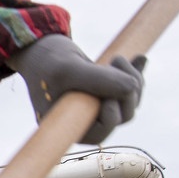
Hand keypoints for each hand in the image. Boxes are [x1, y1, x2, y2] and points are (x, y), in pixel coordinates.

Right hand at [9, 33, 146, 144]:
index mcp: (68, 125)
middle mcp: (84, 120)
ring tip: (117, 58)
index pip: (102, 131)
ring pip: (129, 102)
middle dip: (126, 90)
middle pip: (122, 116)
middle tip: (114, 62)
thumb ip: (100, 80)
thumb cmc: (47, 61)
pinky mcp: (104, 92)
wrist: (39, 46)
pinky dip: (135, 72)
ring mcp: (96, 107)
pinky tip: (139, 59)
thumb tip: (133, 87)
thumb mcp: (70, 69)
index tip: (104, 93)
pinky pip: (130, 89)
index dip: (111, 113)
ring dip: (132, 79)